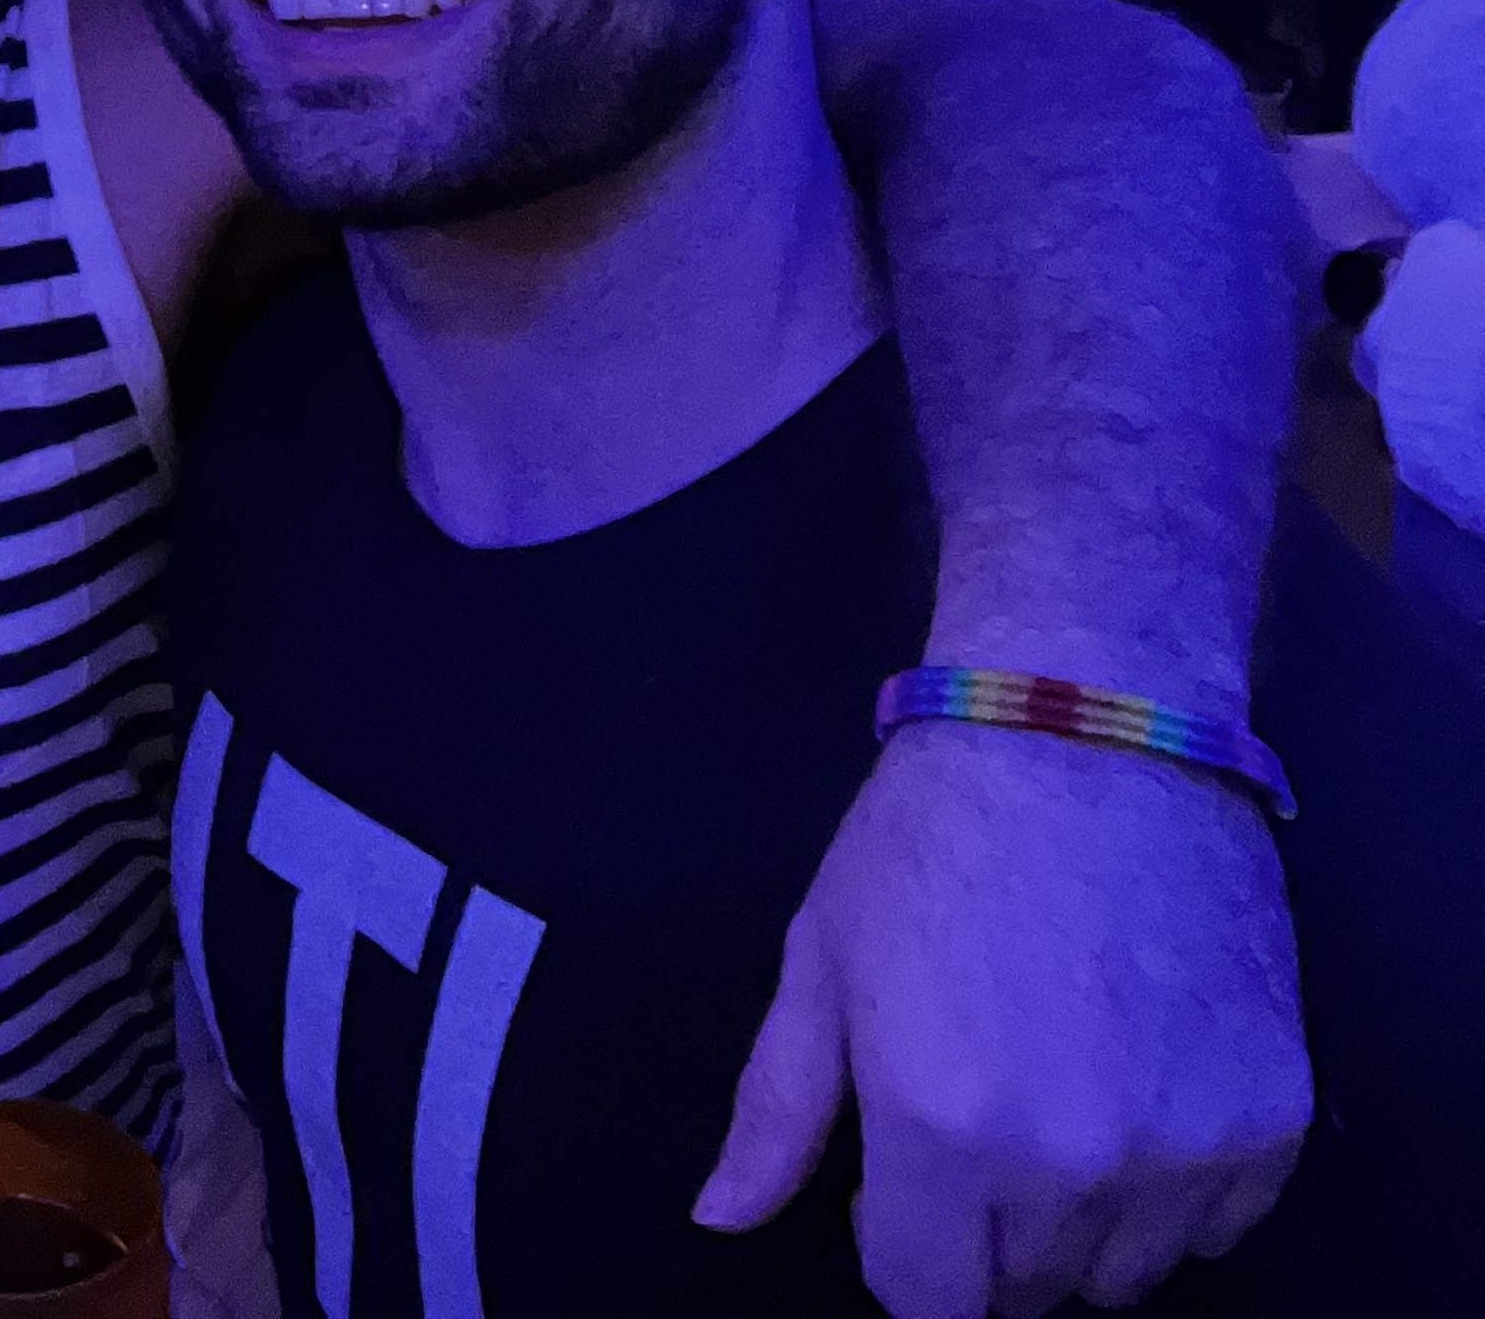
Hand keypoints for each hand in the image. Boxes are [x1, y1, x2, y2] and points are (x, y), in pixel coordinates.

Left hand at [696, 725, 1306, 1314]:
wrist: (1090, 732)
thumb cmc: (931, 837)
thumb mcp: (821, 959)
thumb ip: (776, 1109)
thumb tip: (719, 1216)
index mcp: (945, 1131)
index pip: (926, 1299)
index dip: (901, 1253)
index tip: (900, 1192)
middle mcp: (1073, 1165)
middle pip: (1025, 1288)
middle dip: (985, 1233)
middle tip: (976, 1121)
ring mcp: (1186, 1148)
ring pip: (1125, 1271)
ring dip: (1082, 1222)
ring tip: (1056, 1100)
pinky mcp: (1274, 1118)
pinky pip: (1219, 1226)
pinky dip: (1177, 1192)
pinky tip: (1137, 1094)